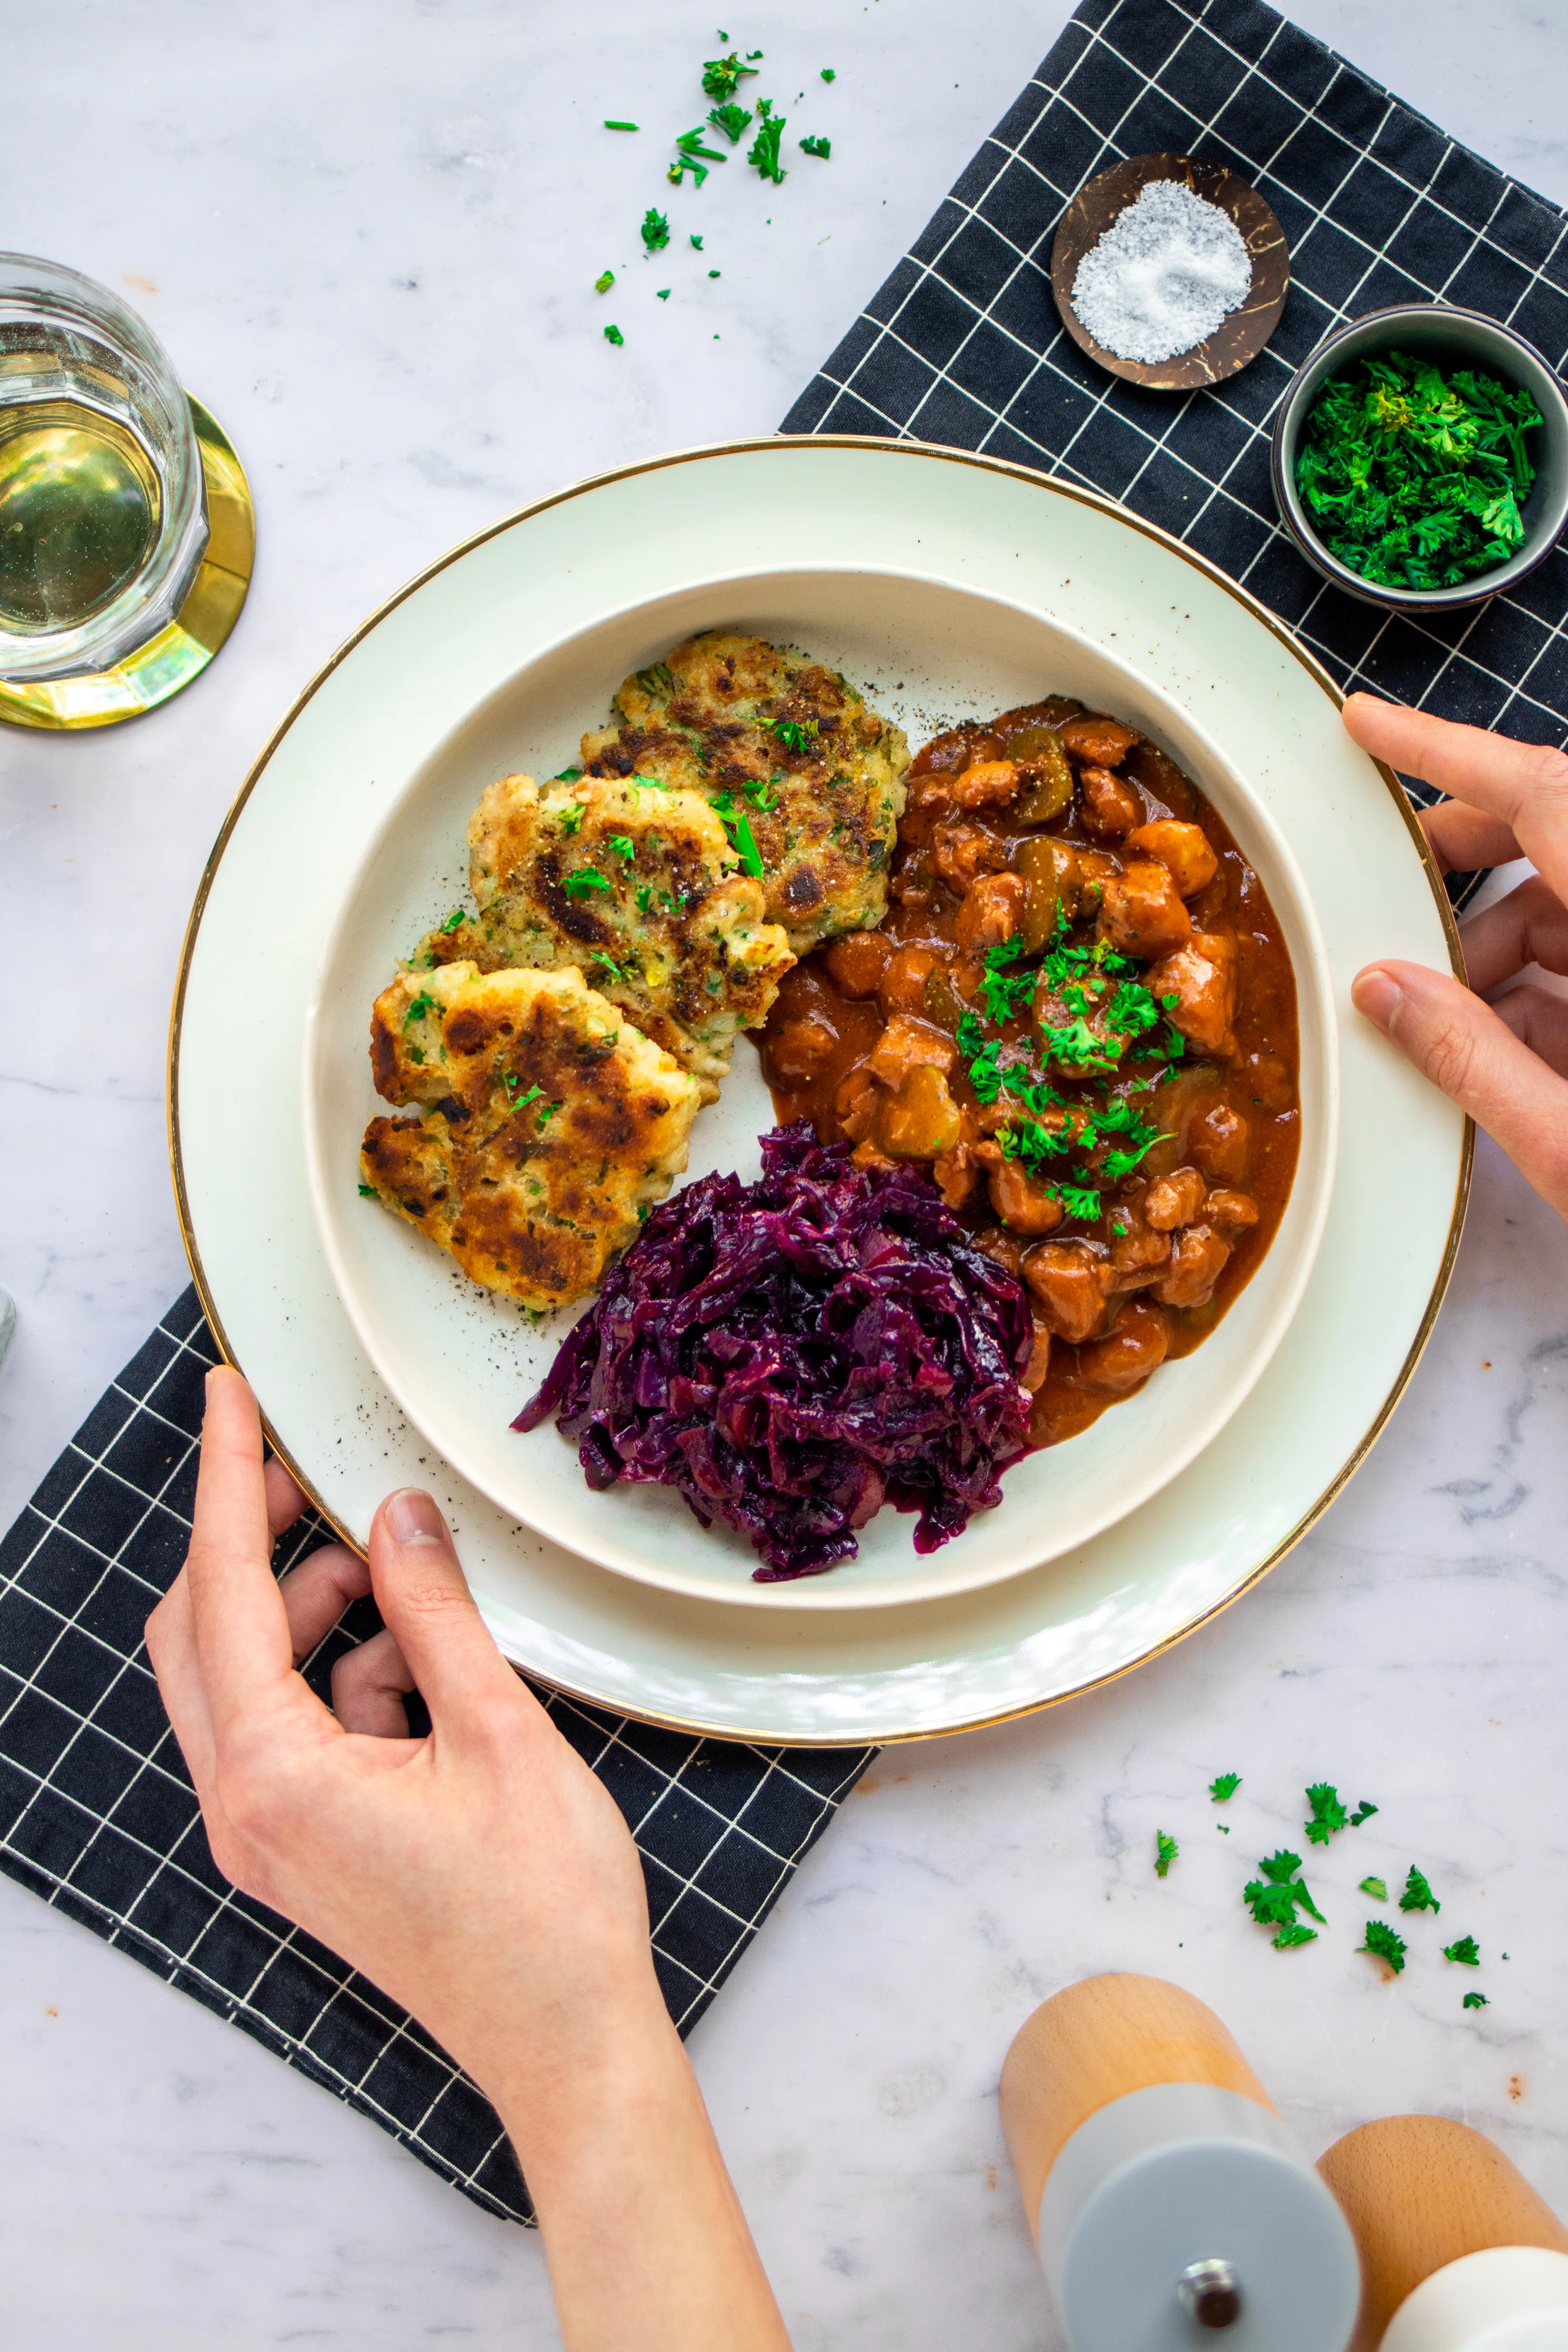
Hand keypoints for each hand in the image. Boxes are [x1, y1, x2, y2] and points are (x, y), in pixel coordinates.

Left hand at [146, 1369, 788, 2351]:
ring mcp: (271, 1835)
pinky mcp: (306, 1847)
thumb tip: (399, 1513)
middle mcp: (247, 1810)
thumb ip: (437, 1610)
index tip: (228, 1396)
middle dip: (254, 1542)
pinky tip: (427, 1673)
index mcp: (275, 1777)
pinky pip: (295, 1728)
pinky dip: (346, 1676)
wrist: (565, 2040)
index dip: (230, 1479)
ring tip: (401, 1577)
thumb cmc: (542, 1910)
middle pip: (203, 1634)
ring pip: (246, 1679)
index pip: (226, 1590)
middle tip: (313, 1472)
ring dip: (311, 1611)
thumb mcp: (498, 1729)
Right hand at [1346, 694, 1567, 1220]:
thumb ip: (1470, 1059)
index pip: (1544, 794)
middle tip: (1387, 908)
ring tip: (1446, 1027)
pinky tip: (1510, 1059)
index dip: (1448, 749)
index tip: (1374, 724)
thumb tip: (1386, 992)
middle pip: (1557, 841)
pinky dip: (1549, 998)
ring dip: (1503, 955)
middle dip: (1465, 871)